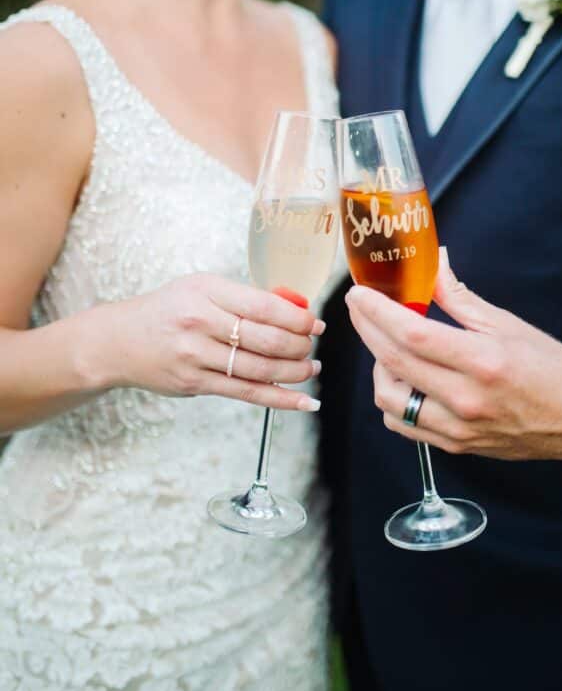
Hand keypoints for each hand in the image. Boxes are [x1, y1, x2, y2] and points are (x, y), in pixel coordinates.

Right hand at [78, 274, 324, 412]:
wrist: (118, 341)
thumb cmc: (168, 310)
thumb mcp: (201, 288)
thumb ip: (243, 298)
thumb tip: (294, 310)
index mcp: (206, 292)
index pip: (263, 306)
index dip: (296, 318)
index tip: (315, 323)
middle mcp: (200, 323)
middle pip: (265, 339)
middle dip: (299, 345)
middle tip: (313, 345)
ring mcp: (196, 356)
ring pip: (259, 369)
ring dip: (295, 372)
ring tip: (311, 369)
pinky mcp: (195, 384)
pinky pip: (246, 393)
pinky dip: (280, 399)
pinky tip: (303, 402)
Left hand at [345, 250, 561, 459]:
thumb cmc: (552, 367)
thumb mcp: (507, 323)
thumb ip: (459, 297)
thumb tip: (433, 263)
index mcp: (482, 361)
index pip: (412, 335)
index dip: (378, 312)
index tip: (359, 294)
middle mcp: (466, 399)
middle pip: (393, 363)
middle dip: (366, 330)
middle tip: (359, 308)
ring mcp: (458, 427)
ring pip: (389, 400)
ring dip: (378, 368)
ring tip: (388, 346)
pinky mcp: (455, 446)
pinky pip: (403, 426)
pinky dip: (392, 401)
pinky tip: (402, 379)